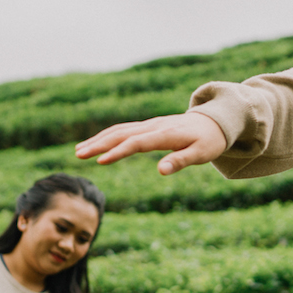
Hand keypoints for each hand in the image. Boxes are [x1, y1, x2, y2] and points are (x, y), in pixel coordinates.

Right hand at [75, 113, 226, 174]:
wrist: (214, 122)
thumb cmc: (209, 141)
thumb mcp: (201, 154)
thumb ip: (180, 161)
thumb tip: (161, 171)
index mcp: (165, 134)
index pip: (137, 143)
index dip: (118, 152)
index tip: (100, 162)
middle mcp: (154, 127)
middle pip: (121, 134)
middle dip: (99, 144)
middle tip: (78, 155)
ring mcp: (150, 125)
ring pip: (119, 130)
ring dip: (99, 139)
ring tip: (79, 151)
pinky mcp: (148, 127)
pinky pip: (124, 130)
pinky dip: (107, 136)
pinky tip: (96, 144)